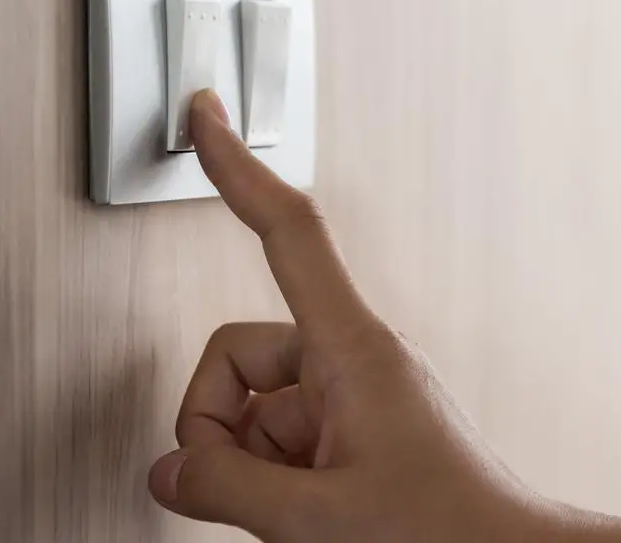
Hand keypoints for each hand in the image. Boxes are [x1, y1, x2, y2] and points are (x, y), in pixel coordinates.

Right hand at [147, 89, 547, 541]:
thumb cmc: (450, 532)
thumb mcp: (318, 517)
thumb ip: (226, 486)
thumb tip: (171, 469)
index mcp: (352, 351)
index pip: (287, 234)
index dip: (239, 170)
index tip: (206, 118)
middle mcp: (352, 361)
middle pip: (238, 354)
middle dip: (217, 423)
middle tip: (248, 492)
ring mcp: (355, 400)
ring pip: (253, 407)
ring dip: (248, 462)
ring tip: (296, 515)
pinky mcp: (357, 434)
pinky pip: (282, 437)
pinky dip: (272, 478)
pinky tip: (305, 517)